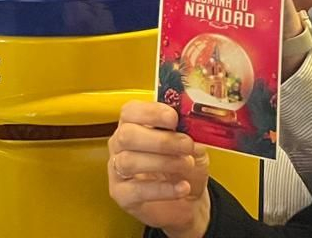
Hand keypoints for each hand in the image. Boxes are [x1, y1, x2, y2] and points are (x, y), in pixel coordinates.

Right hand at [107, 101, 211, 237]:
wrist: (189, 201)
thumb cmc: (185, 168)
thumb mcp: (193, 146)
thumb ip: (191, 133)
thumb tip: (194, 126)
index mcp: (133, 124)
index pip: (131, 111)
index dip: (151, 112)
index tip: (174, 118)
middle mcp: (120, 145)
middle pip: (127, 135)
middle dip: (161, 140)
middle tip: (186, 145)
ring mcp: (118, 170)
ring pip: (129, 161)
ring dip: (164, 162)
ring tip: (187, 164)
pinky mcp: (123, 195)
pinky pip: (137, 191)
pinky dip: (164, 189)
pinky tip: (182, 187)